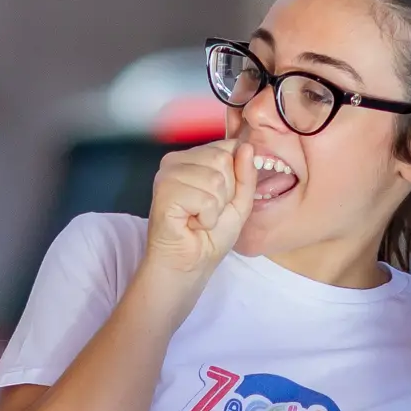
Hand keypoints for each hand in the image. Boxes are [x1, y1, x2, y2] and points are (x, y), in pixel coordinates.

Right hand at [144, 140, 255, 284]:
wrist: (190, 265)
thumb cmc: (210, 236)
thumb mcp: (240, 201)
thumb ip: (246, 174)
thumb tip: (246, 145)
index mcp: (193, 157)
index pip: (229, 147)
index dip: (234, 178)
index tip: (220, 199)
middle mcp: (177, 160)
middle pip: (222, 159)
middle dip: (225, 193)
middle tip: (208, 211)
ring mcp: (168, 174)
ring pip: (215, 179)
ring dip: (215, 208)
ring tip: (199, 218)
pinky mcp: (164, 191)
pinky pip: (205, 199)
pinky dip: (206, 217)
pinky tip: (192, 223)